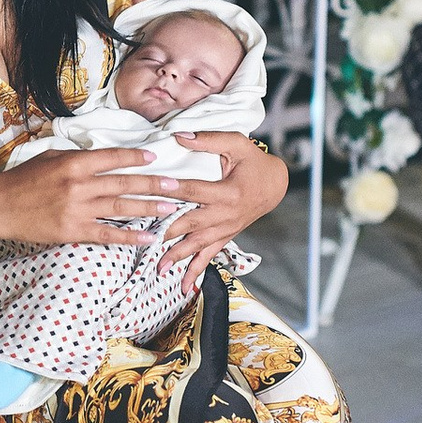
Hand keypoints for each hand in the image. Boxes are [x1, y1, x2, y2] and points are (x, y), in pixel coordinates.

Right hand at [0, 147, 177, 253]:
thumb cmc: (22, 180)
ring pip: (122, 208)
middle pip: (125, 183)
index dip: (136, 157)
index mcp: (74, 162)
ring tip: (172, 209)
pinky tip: (149, 237)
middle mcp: (79, 185)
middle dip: (155, 184)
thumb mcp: (49, 158)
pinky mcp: (73, 231)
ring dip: (150, 208)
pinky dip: (130, 236)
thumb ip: (78, 158)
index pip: (113, 158)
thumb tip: (103, 157)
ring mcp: (77, 209)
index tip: (156, 156)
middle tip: (179, 184)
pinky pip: (108, 235)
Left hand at [156, 133, 288, 292]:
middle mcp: (226, 214)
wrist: (275, 185)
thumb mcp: (236, 144)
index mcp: (228, 192)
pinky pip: (209, 257)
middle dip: (167, 232)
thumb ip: (209, 140)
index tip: (153, 190)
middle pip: (191, 223)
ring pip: (198, 245)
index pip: (194, 190)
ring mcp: (225, 229)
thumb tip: (180, 135)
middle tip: (145, 239)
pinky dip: (195, 272)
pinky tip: (183, 287)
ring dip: (177, 257)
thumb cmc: (253, 162)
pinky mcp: (224, 237)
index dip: (173, 189)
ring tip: (158, 269)